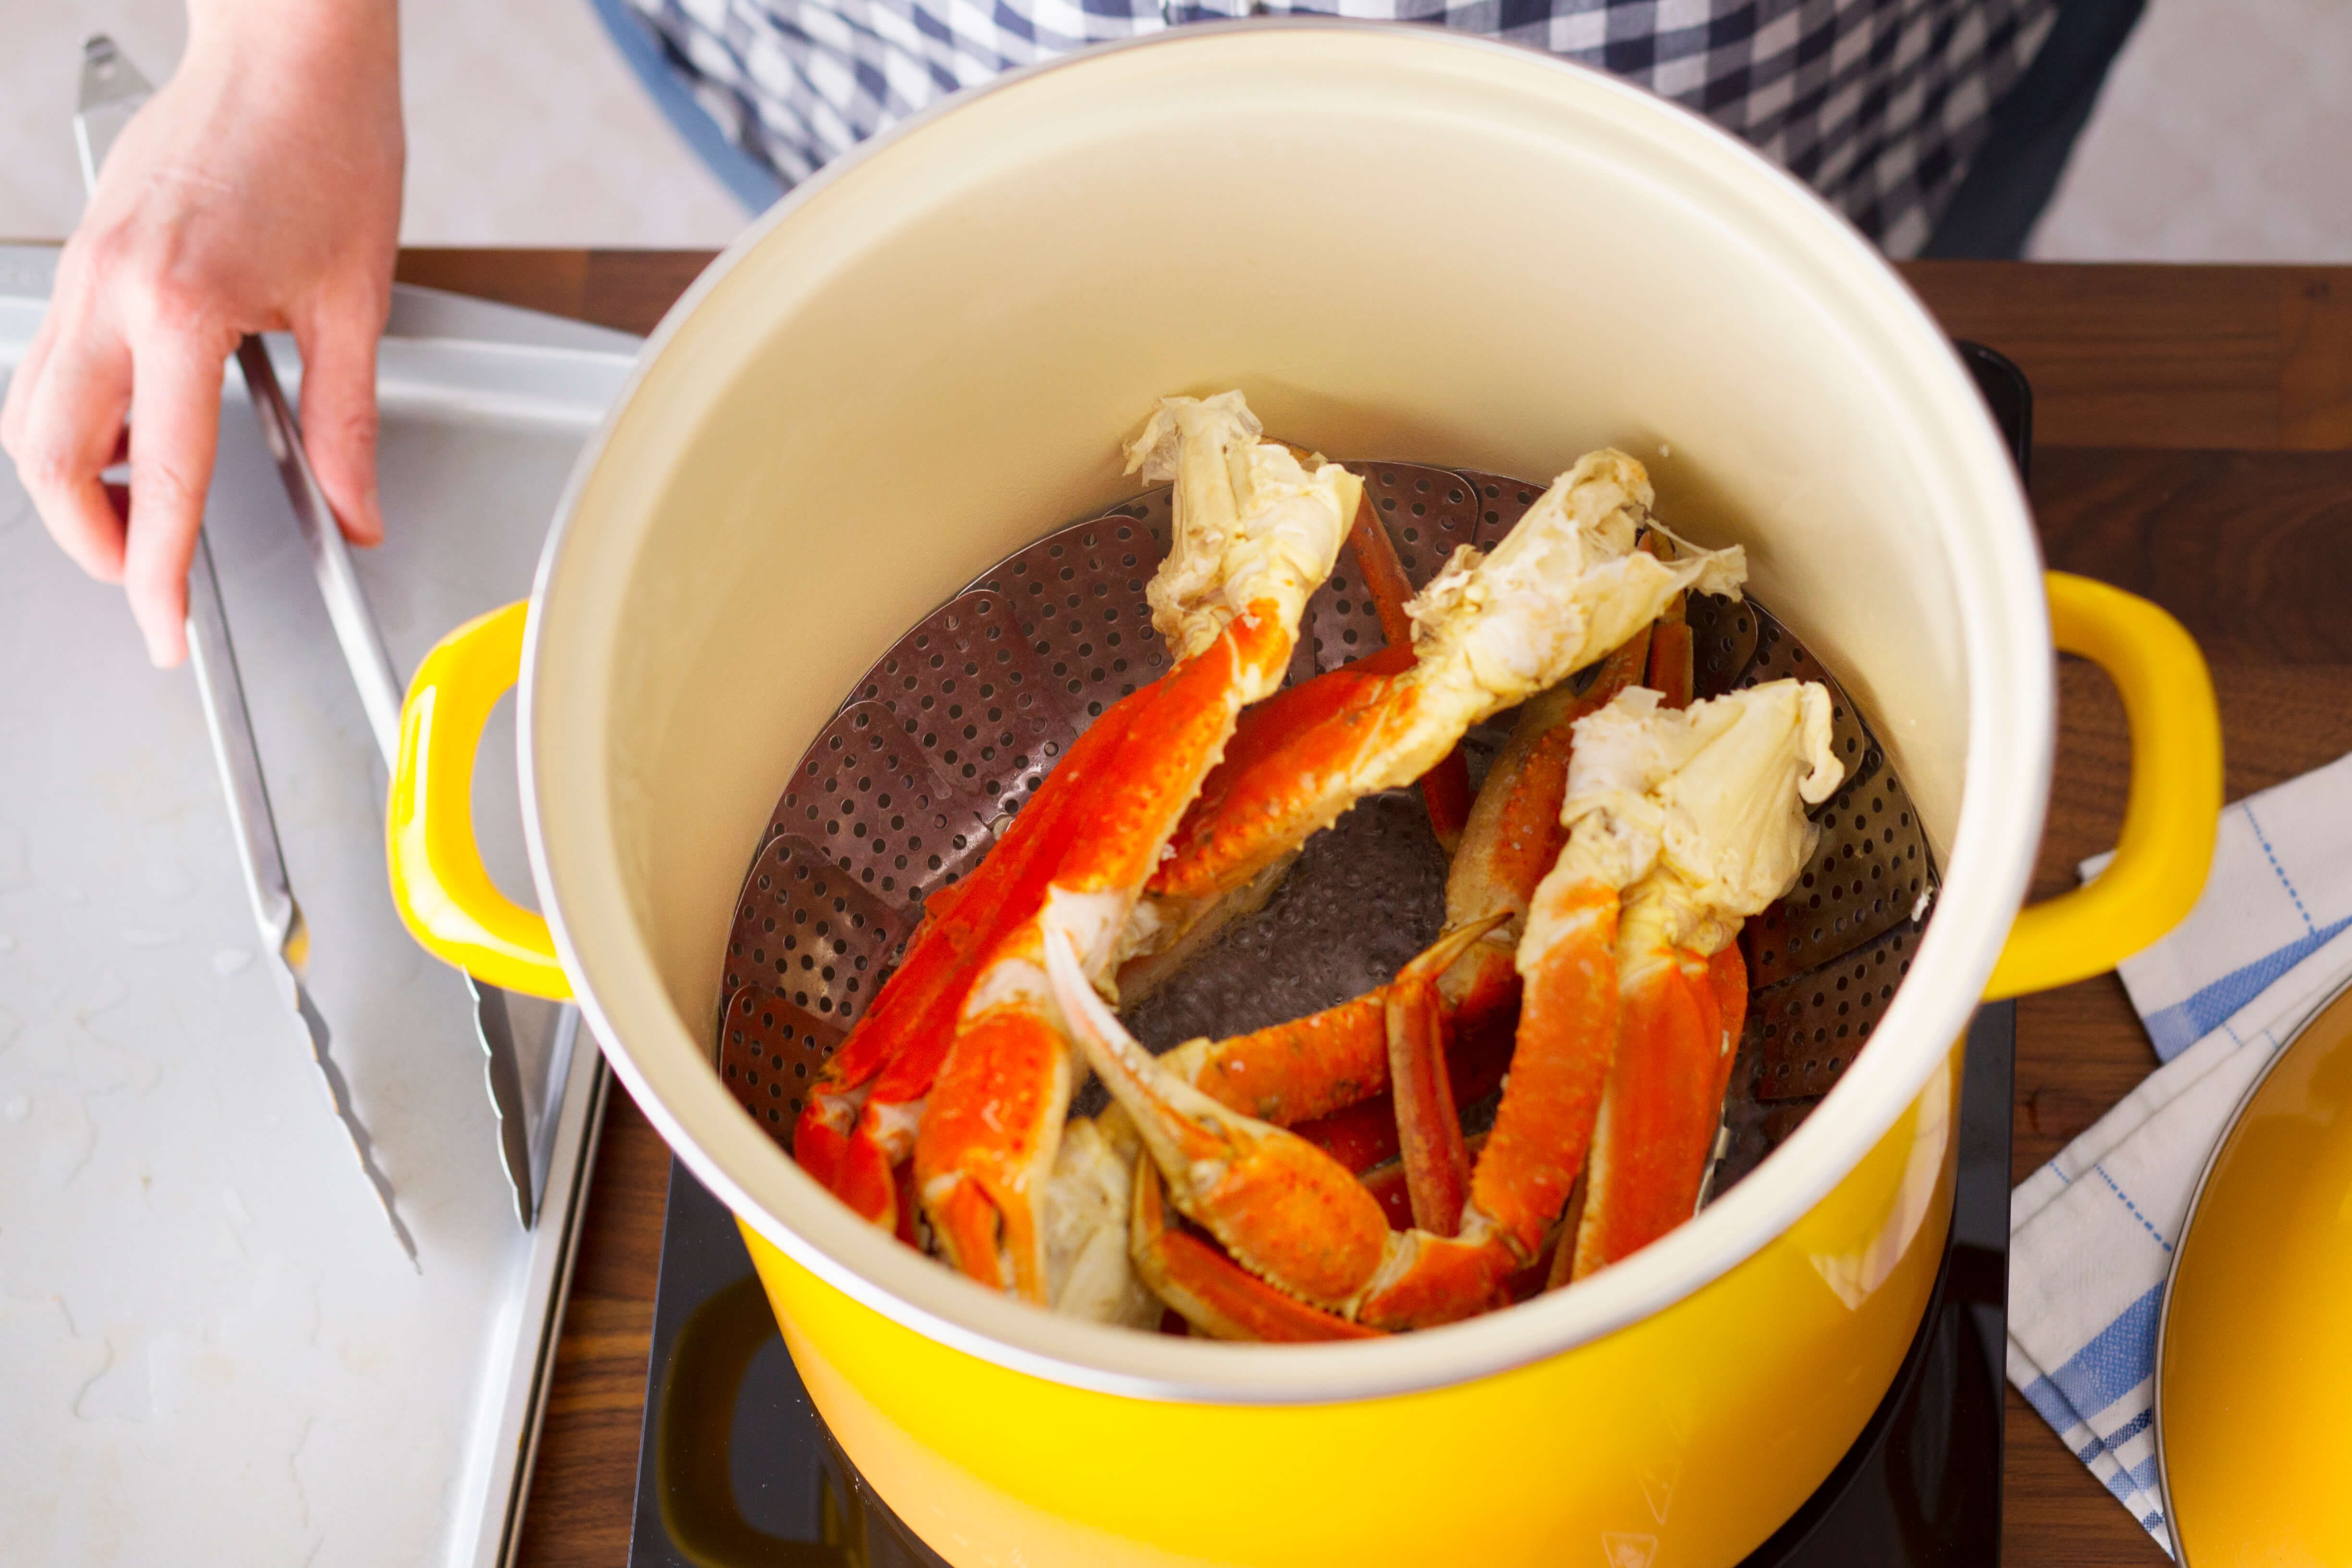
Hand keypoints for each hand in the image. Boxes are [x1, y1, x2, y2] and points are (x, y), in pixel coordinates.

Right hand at [1, 0, 402, 665]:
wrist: (288, 46)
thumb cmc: (327, 143)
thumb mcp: (356, 301)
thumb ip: (348, 423)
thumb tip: (354, 513)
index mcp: (184, 305)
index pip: (159, 476)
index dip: (154, 571)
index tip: (162, 629)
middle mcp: (114, 288)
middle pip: (48, 454)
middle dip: (89, 535)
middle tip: (148, 571)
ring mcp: (86, 267)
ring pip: (34, 409)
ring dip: (77, 477)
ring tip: (150, 503)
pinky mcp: (86, 251)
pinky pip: (54, 359)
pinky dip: (83, 415)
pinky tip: (145, 423)